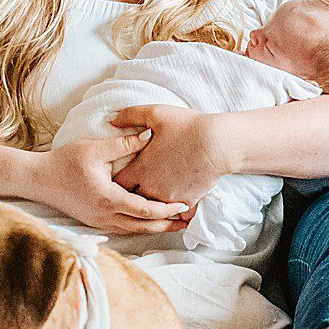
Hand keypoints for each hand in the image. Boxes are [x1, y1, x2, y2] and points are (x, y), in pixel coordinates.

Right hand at [35, 135, 189, 235]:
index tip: (183, 205)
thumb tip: (149, 135)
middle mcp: (106, 215)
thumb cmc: (65, 162)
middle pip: (143, 226)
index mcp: (108, 199)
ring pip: (134, 231)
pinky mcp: (95, 222)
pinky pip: (123, 229)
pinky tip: (150, 223)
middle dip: (166, 225)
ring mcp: (99, 222)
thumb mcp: (95, 149)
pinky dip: (139, 227)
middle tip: (187, 222)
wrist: (38, 179)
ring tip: (174, 225)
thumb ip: (124, 144)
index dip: (166, 209)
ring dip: (154, 229)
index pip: (145, 210)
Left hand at [107, 105, 234, 207]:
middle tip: (130, 192)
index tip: (117, 178)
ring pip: (153, 210)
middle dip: (130, 196)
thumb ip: (129, 115)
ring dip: (150, 205)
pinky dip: (173, 213)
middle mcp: (152, 188)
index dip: (114, 182)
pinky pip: (175, 215)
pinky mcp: (187, 203)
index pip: (117, 184)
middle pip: (132, 200)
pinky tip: (172, 209)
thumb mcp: (155, 113)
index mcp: (141, 169)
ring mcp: (170, 198)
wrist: (218, 143)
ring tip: (150, 202)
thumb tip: (110, 118)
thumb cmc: (187, 126)